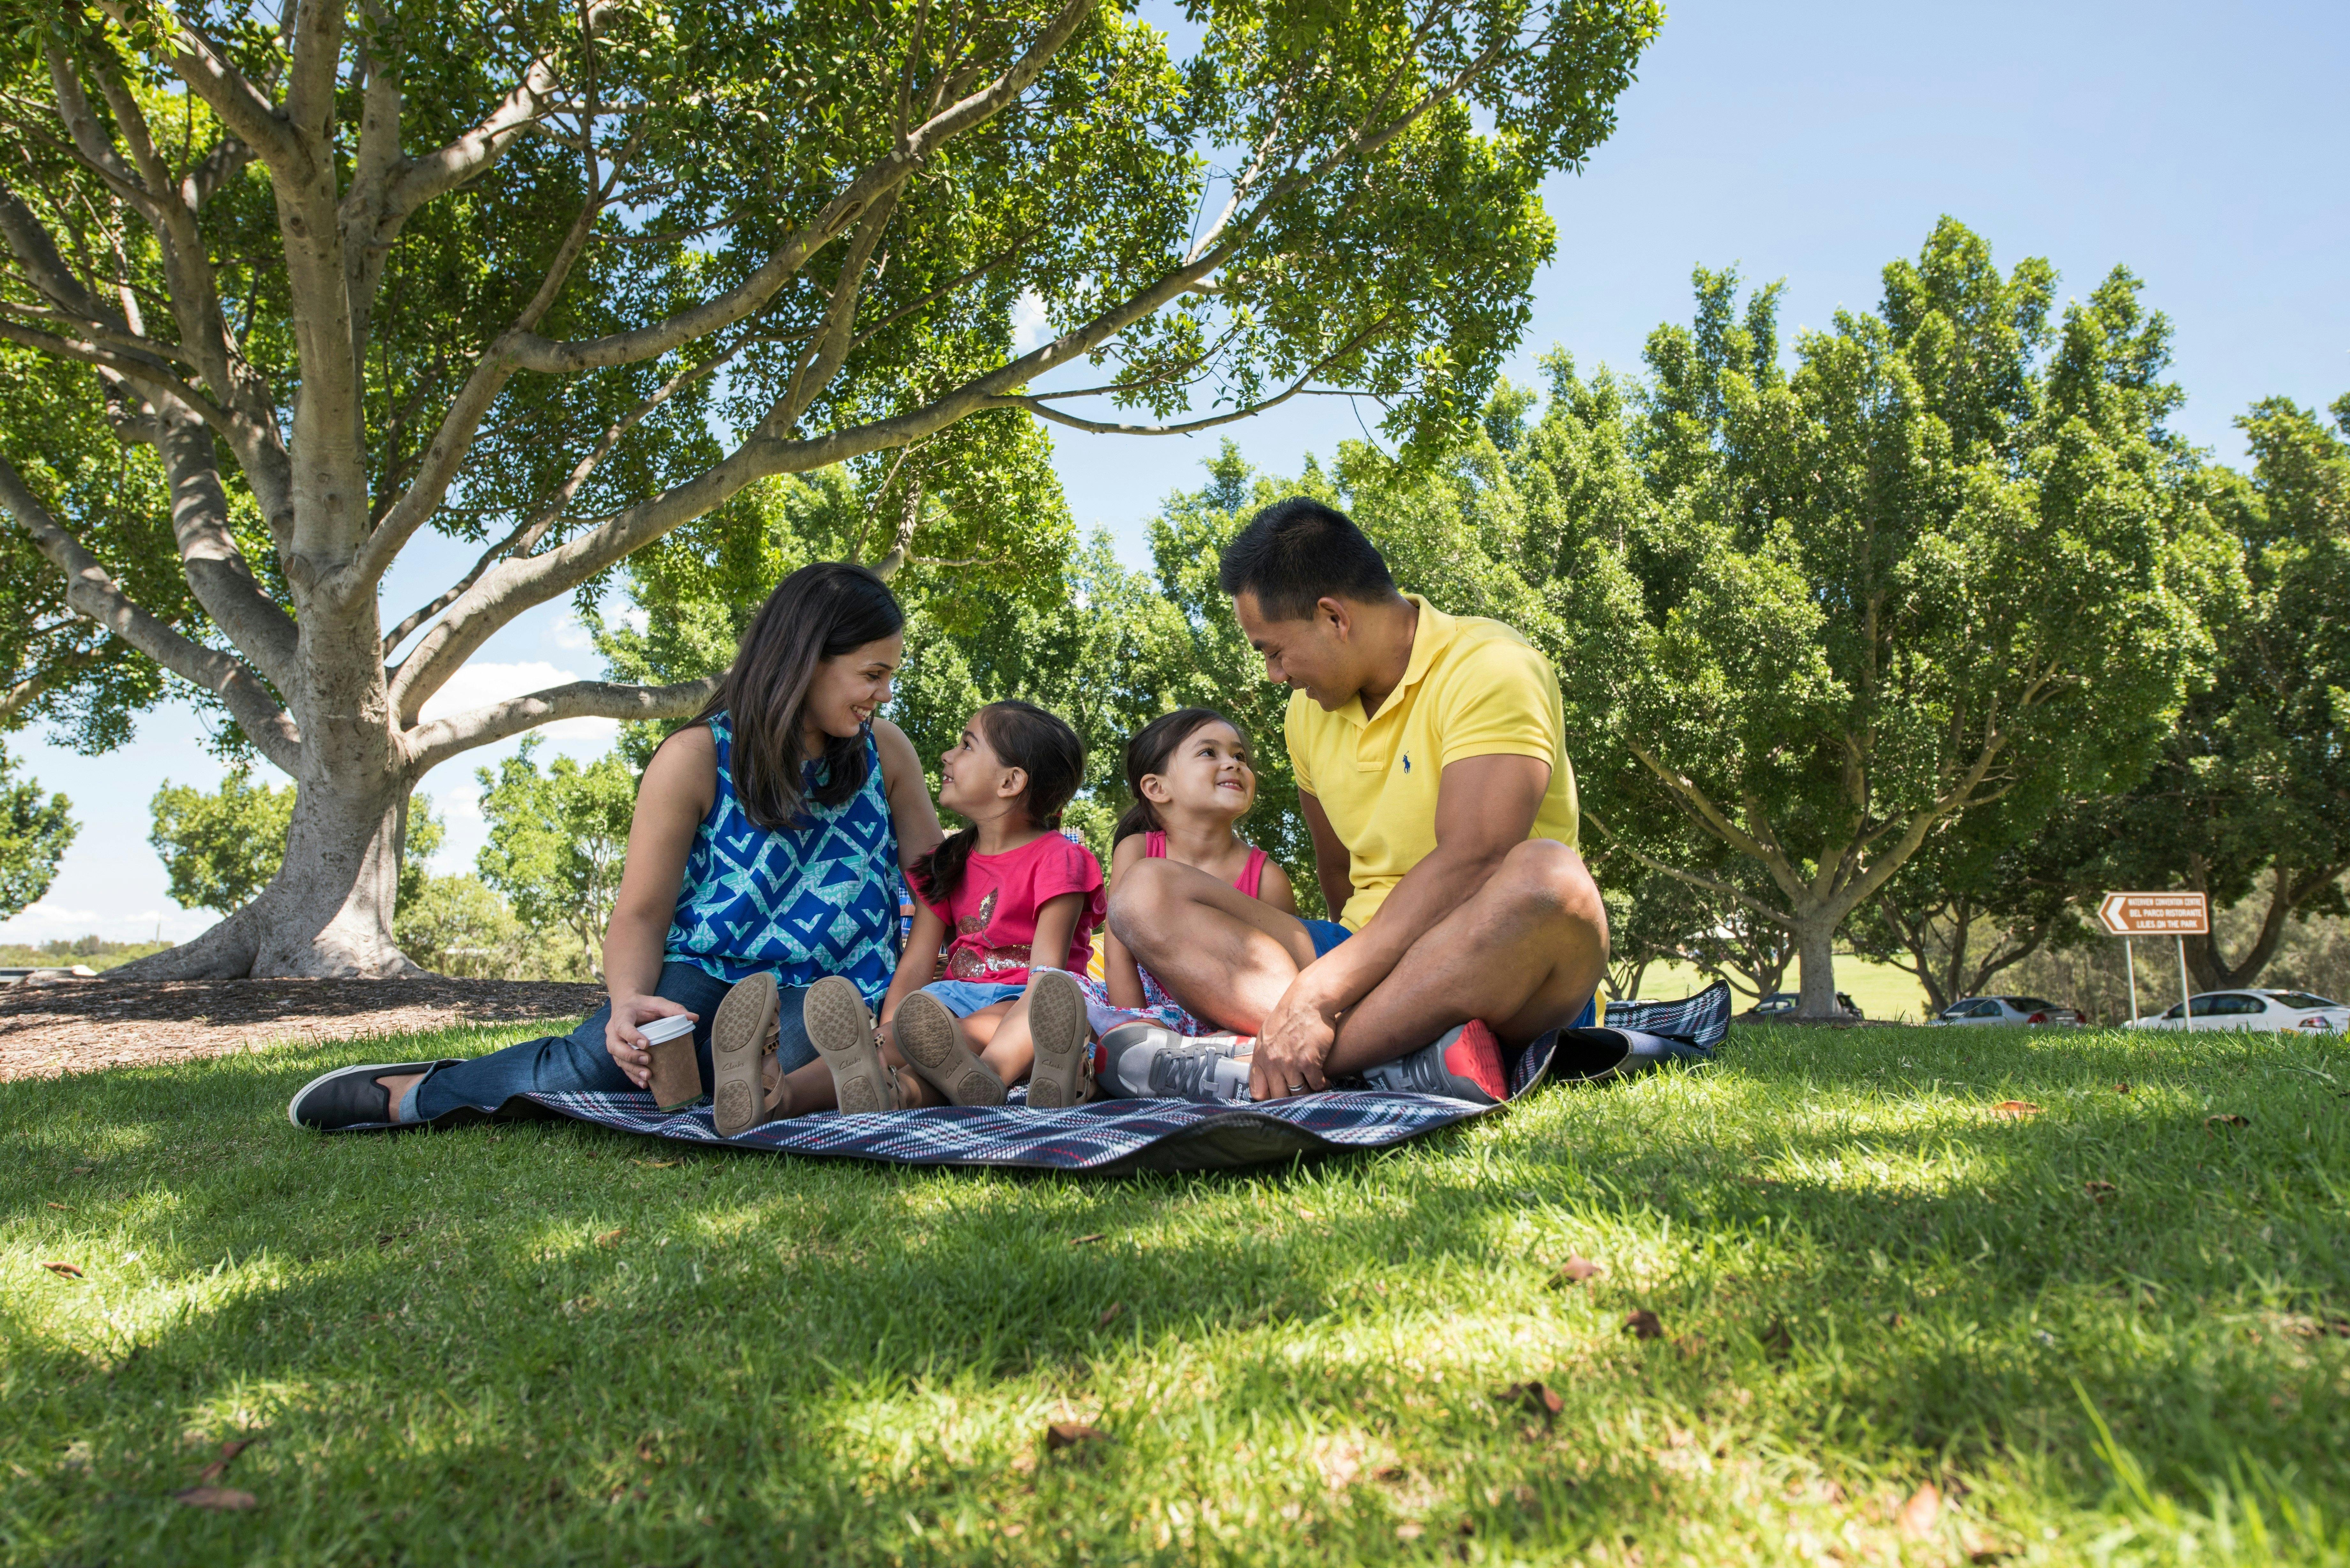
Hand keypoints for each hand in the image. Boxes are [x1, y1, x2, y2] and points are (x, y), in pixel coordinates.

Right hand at [604, 994, 695, 1088]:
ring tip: (648, 1076)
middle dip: (631, 1056)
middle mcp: (613, 1031)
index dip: (632, 1036)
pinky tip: (644, 1084)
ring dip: (632, 1070)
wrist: (628, 1006)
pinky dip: (632, 1076)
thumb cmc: (644, 1006)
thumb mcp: (657, 1003)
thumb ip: (673, 1009)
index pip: (623, 1027)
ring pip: (619, 1059)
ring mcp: (615, 1044)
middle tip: (648, 1060)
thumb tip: (694, 1018)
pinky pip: (623, 1066)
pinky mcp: (619, 1054)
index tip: (646, 1044)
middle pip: (616, 1047)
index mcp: (621, 1016)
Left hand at [1250, 973, 1338, 1099]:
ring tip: (1312, 1087)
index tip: (1279, 1096)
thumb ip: (1264, 1056)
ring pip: (1298, 1093)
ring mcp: (1291, 1063)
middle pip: (1279, 1096)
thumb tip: (1263, 1075)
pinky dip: (1321, 1084)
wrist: (1310, 1002)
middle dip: (1290, 1097)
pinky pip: (1315, 1085)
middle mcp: (1273, 1062)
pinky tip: (1323, 1080)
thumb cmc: (1290, 1016)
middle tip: (1299, 1094)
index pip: (1258, 1091)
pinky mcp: (1309, 1062)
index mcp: (1260, 1056)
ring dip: (1307, 1092)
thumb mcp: (1267, 1034)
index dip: (1269, 1097)